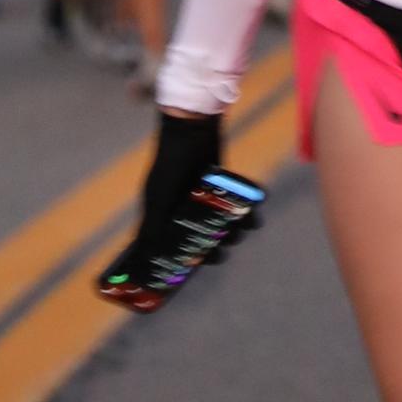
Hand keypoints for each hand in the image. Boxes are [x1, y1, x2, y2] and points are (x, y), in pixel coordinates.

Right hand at [95, 110, 241, 310]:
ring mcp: (202, 195)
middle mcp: (181, 206)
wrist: (192, 127)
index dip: (179, 260)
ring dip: (231, 232)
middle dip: (210, 248)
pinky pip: (235, 204)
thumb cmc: (170, 163)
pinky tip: (253, 218)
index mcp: (162, 212)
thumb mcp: (159, 197)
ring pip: (219, 223)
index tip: (190, 273)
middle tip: (220, 252)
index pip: (170, 244)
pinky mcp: (221, 184)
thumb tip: (147, 254)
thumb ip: (152, 225)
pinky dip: (246, 213)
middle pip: (198, 237)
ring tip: (238, 232)